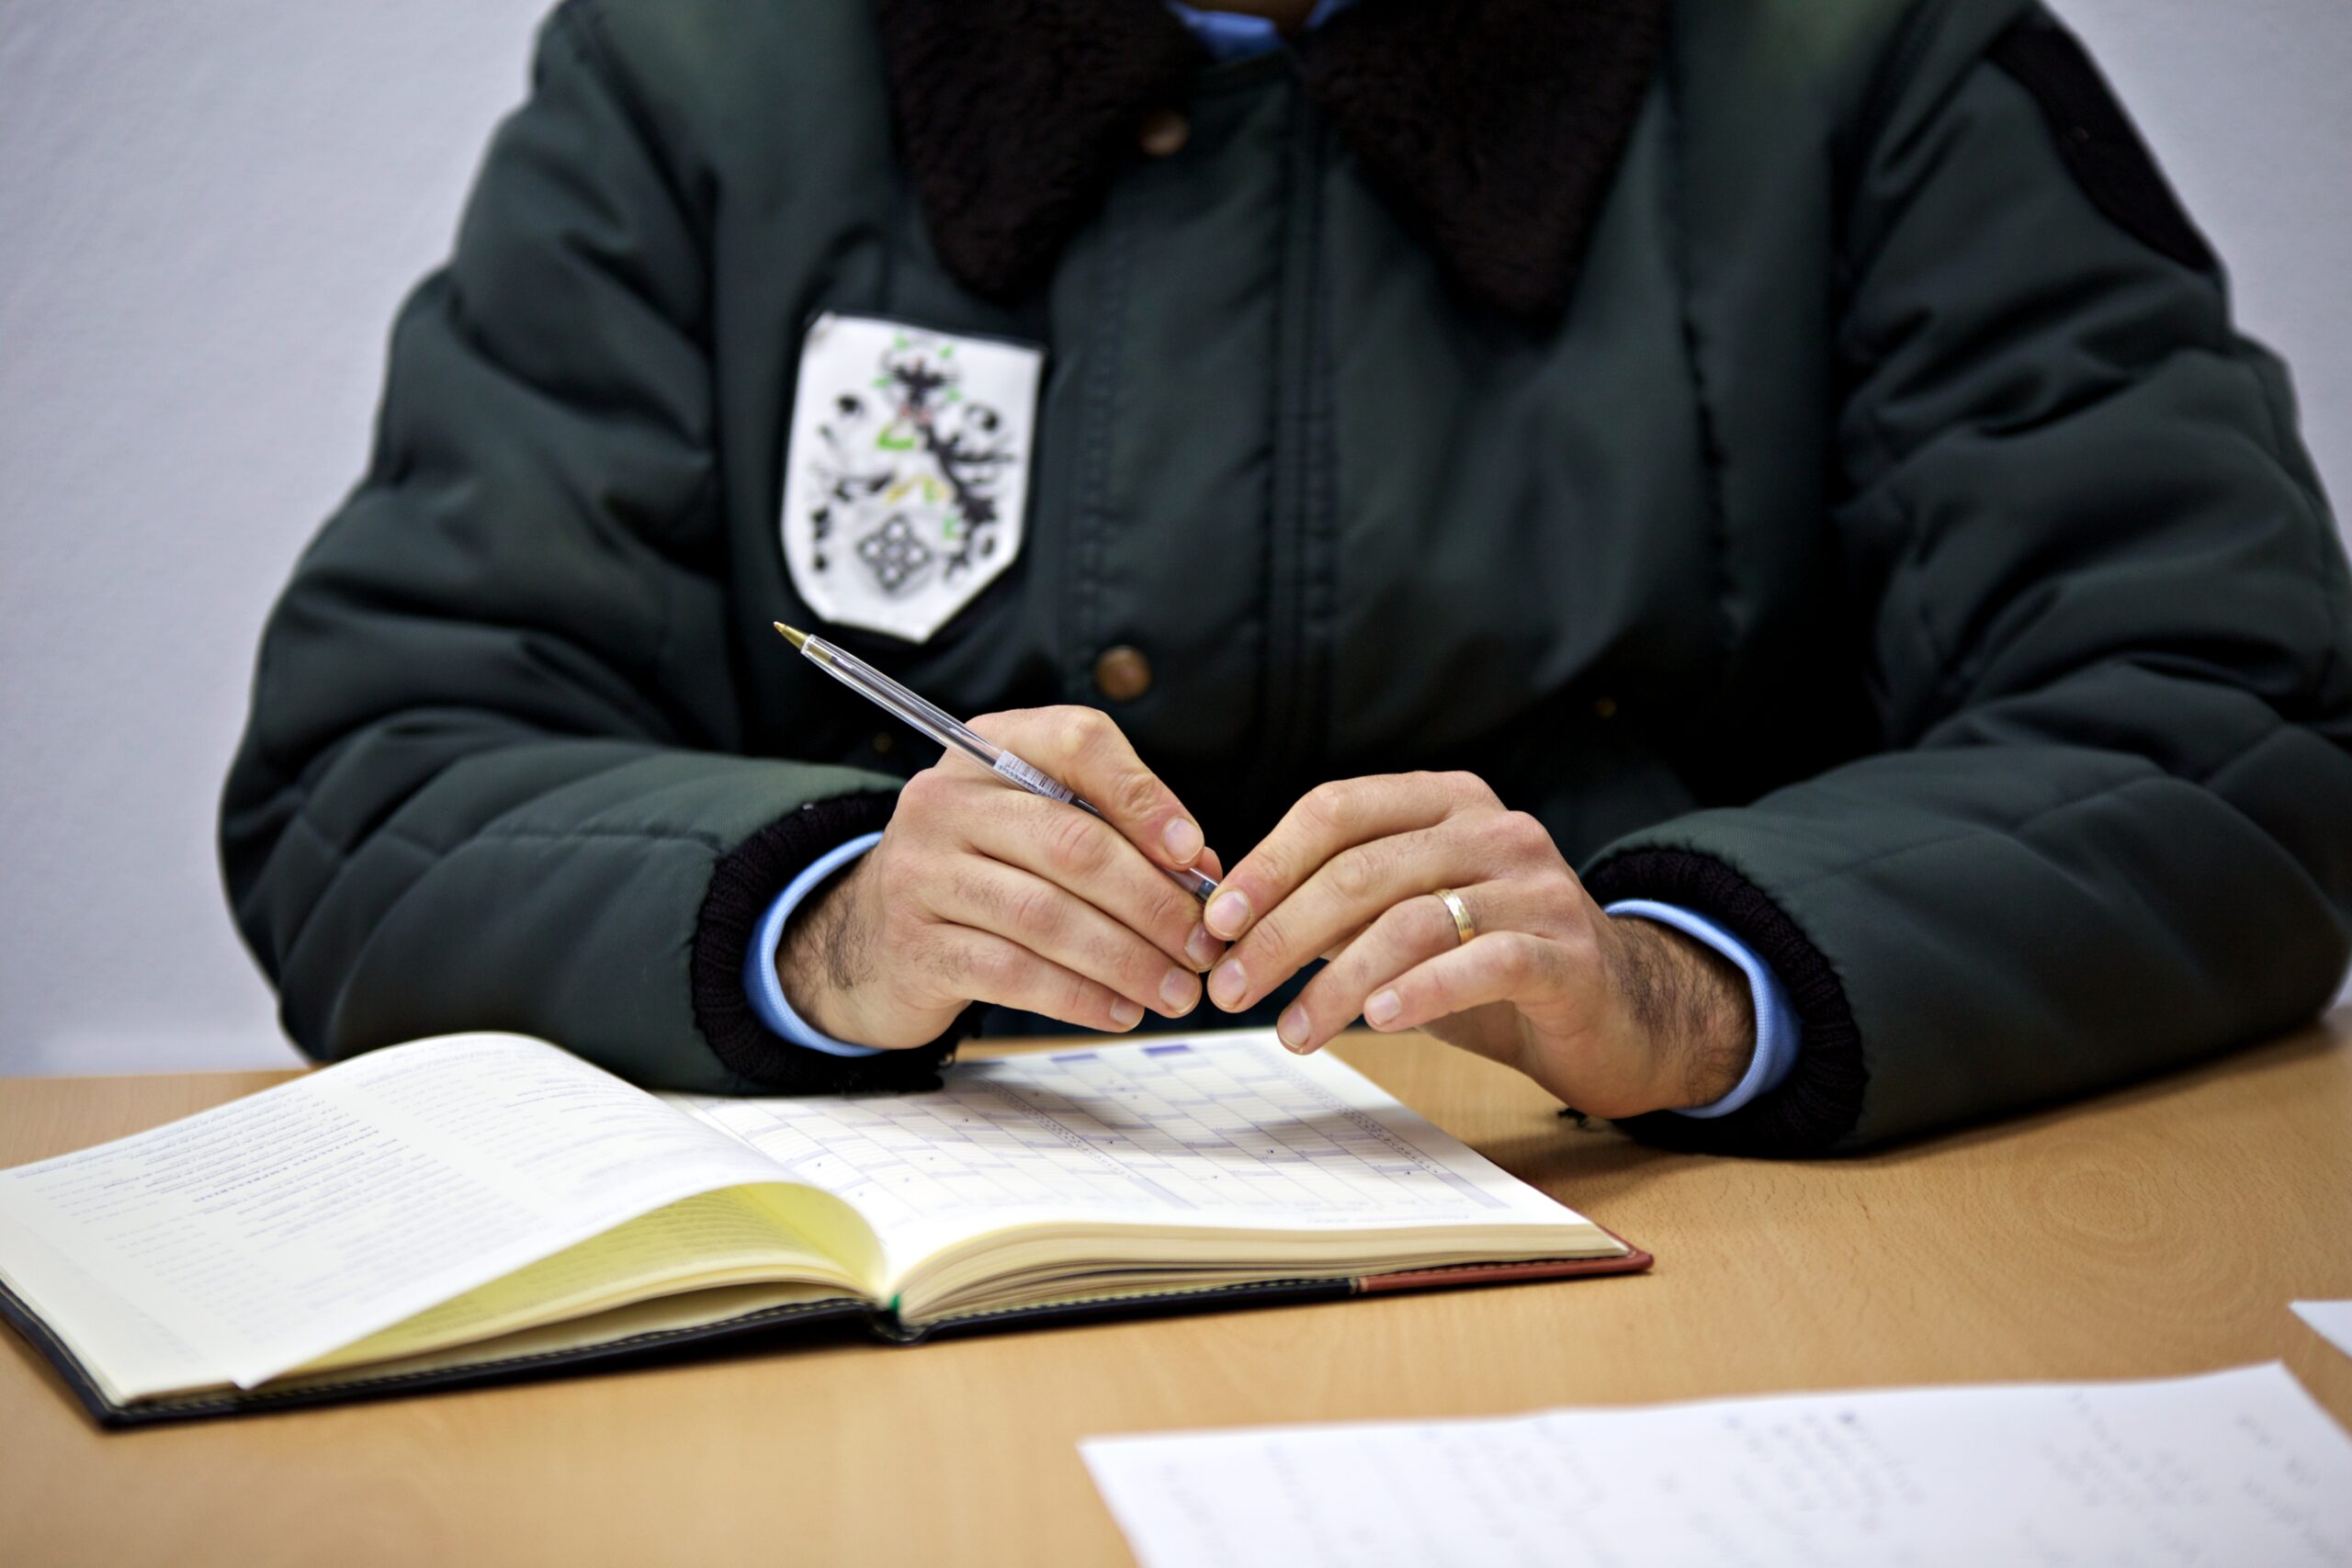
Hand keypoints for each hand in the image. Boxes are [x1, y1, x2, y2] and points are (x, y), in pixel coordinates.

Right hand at [778, 707, 1224, 1048]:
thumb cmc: (983, 875)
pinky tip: (1122, 1012)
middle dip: (1154, 902)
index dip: (1145, 797)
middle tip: (1205, 947)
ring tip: (1178, 991)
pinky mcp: (916, 947)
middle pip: (1072, 844)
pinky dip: (1080, 997)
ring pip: (1048, 916)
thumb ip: (1116, 835)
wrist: (868, 937)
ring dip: (1128, 960)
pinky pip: (1015, 973)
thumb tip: (1203, 872)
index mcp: (988, 749)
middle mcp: (946, 800)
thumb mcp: (1036, 829)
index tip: (1193, 854)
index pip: (1076, 743)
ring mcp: (923, 873)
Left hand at [1201, 772, 1754, 1117]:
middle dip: (1282, 931)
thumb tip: (1233, 922)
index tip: (1216, 920)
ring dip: (1336, 980)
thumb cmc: (1496, 966)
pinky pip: (1482, 963)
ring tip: (1291, 1031)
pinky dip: (1422, 991)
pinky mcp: (1568, 954)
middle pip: (1363, 868)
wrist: (1623, 1014)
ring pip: (1412, 921)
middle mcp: (1495, 830)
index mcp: (1447, 803)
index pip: (1337, 809)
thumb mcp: (1412, 923)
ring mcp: (1538, 888)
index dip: (1268, 861)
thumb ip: (1341, 909)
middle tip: (1232, 985)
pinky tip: (1378, 1021)